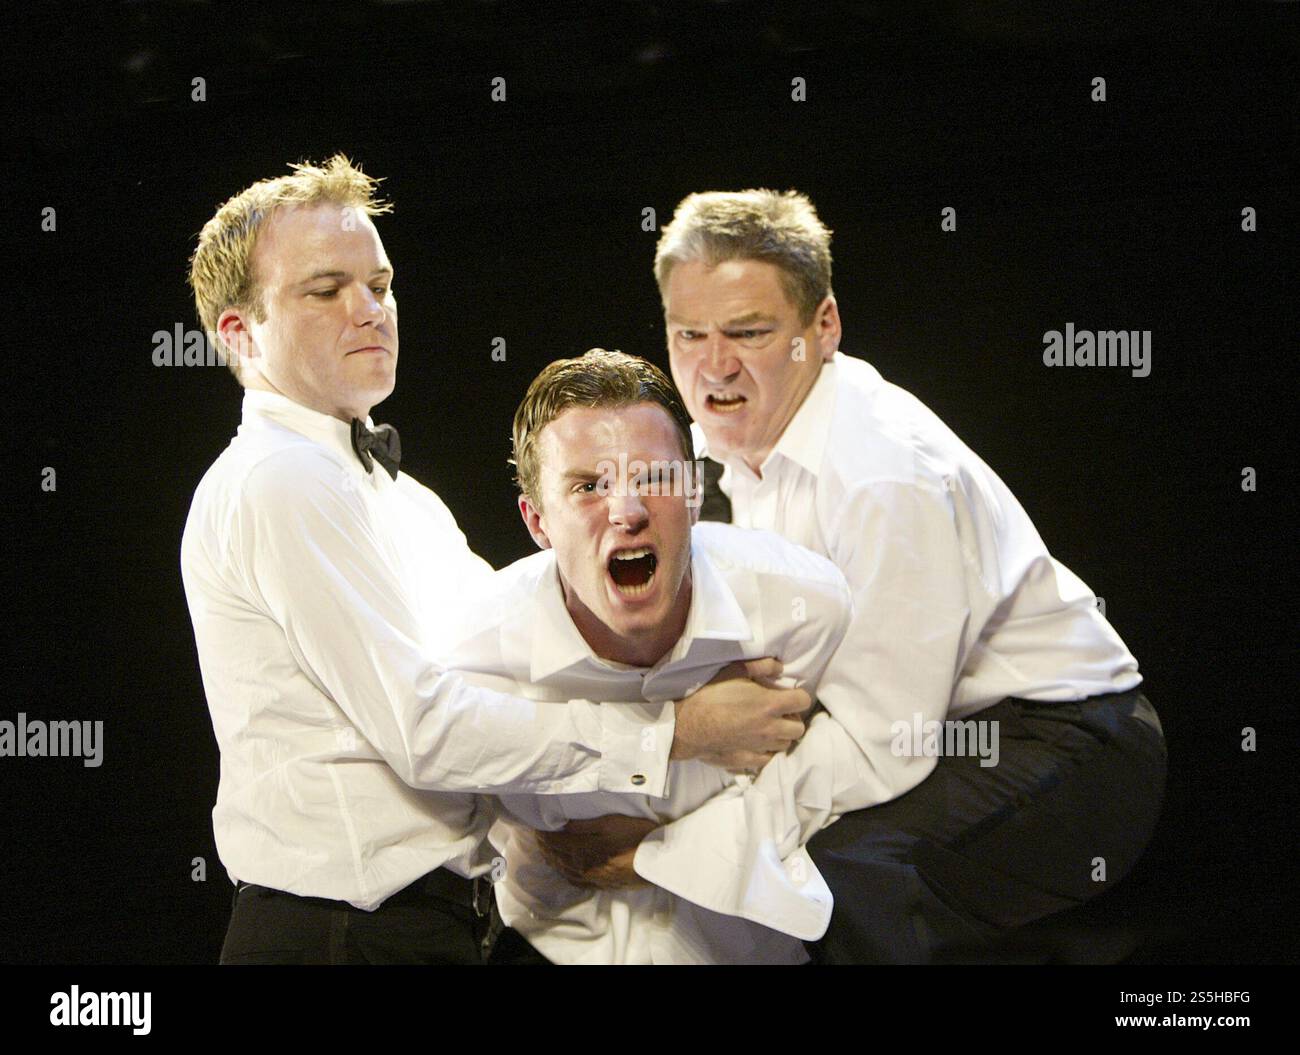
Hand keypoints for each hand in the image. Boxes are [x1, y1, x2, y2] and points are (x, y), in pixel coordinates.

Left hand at [533, 815, 659, 889]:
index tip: (537, 827)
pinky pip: (578, 882)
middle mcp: (585, 867)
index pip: (557, 843)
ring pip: (566, 871)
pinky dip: (567, 874)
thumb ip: (585, 825)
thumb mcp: (611, 822)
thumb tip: (563, 824)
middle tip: (538, 838)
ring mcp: (595, 878)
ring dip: (554, 860)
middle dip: (546, 847)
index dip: (545, 835)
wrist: (658, 860)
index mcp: (585, 850)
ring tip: (547, 852)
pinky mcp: (604, 884)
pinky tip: (566, 871)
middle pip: (559, 858)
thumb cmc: (637, 836)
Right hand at [670, 657, 811, 769]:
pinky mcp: (749, 761)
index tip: (787, 695)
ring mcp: (761, 747)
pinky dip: (768, 751)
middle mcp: (771, 728)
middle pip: (799, 727)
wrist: (686, 726)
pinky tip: (756, 743)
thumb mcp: (733, 671)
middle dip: (792, 718)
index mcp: (770, 704)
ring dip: (781, 735)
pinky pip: (769, 759)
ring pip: (786, 744)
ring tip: (766, 727)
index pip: (803, 701)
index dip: (797, 696)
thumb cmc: (708, 696)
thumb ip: (760, 666)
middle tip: (777, 712)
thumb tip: (779, 667)